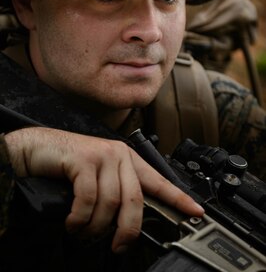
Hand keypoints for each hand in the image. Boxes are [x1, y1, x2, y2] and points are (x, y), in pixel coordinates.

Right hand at [4, 127, 203, 252]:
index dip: (178, 198)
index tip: (196, 212)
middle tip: (117, 246)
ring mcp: (102, 155)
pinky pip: (89, 200)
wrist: (36, 149)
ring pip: (111, 204)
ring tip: (83, 231)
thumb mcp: (97, 178)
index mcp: (126, 159)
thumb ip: (115, 192)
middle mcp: (118, 155)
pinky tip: (72, 222)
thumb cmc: (66, 167)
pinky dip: (80, 218)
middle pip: (135, 200)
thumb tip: (127, 223)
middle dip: (127, 230)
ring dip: (95, 227)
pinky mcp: (84, 160)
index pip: (158, 180)